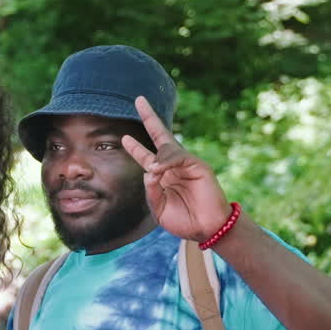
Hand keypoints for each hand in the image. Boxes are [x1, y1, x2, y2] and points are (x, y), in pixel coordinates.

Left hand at [121, 96, 232, 241]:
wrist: (205, 230)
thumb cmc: (183, 220)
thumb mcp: (158, 208)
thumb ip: (151, 190)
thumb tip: (149, 170)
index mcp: (162, 176)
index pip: (146, 156)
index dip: (135, 147)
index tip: (125, 137)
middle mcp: (172, 166)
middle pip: (160, 135)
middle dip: (149, 117)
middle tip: (139, 99)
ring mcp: (186, 164)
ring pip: (167, 147)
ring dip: (157, 157)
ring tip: (154, 170)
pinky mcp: (198, 165)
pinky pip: (178, 157)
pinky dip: (167, 161)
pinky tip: (159, 170)